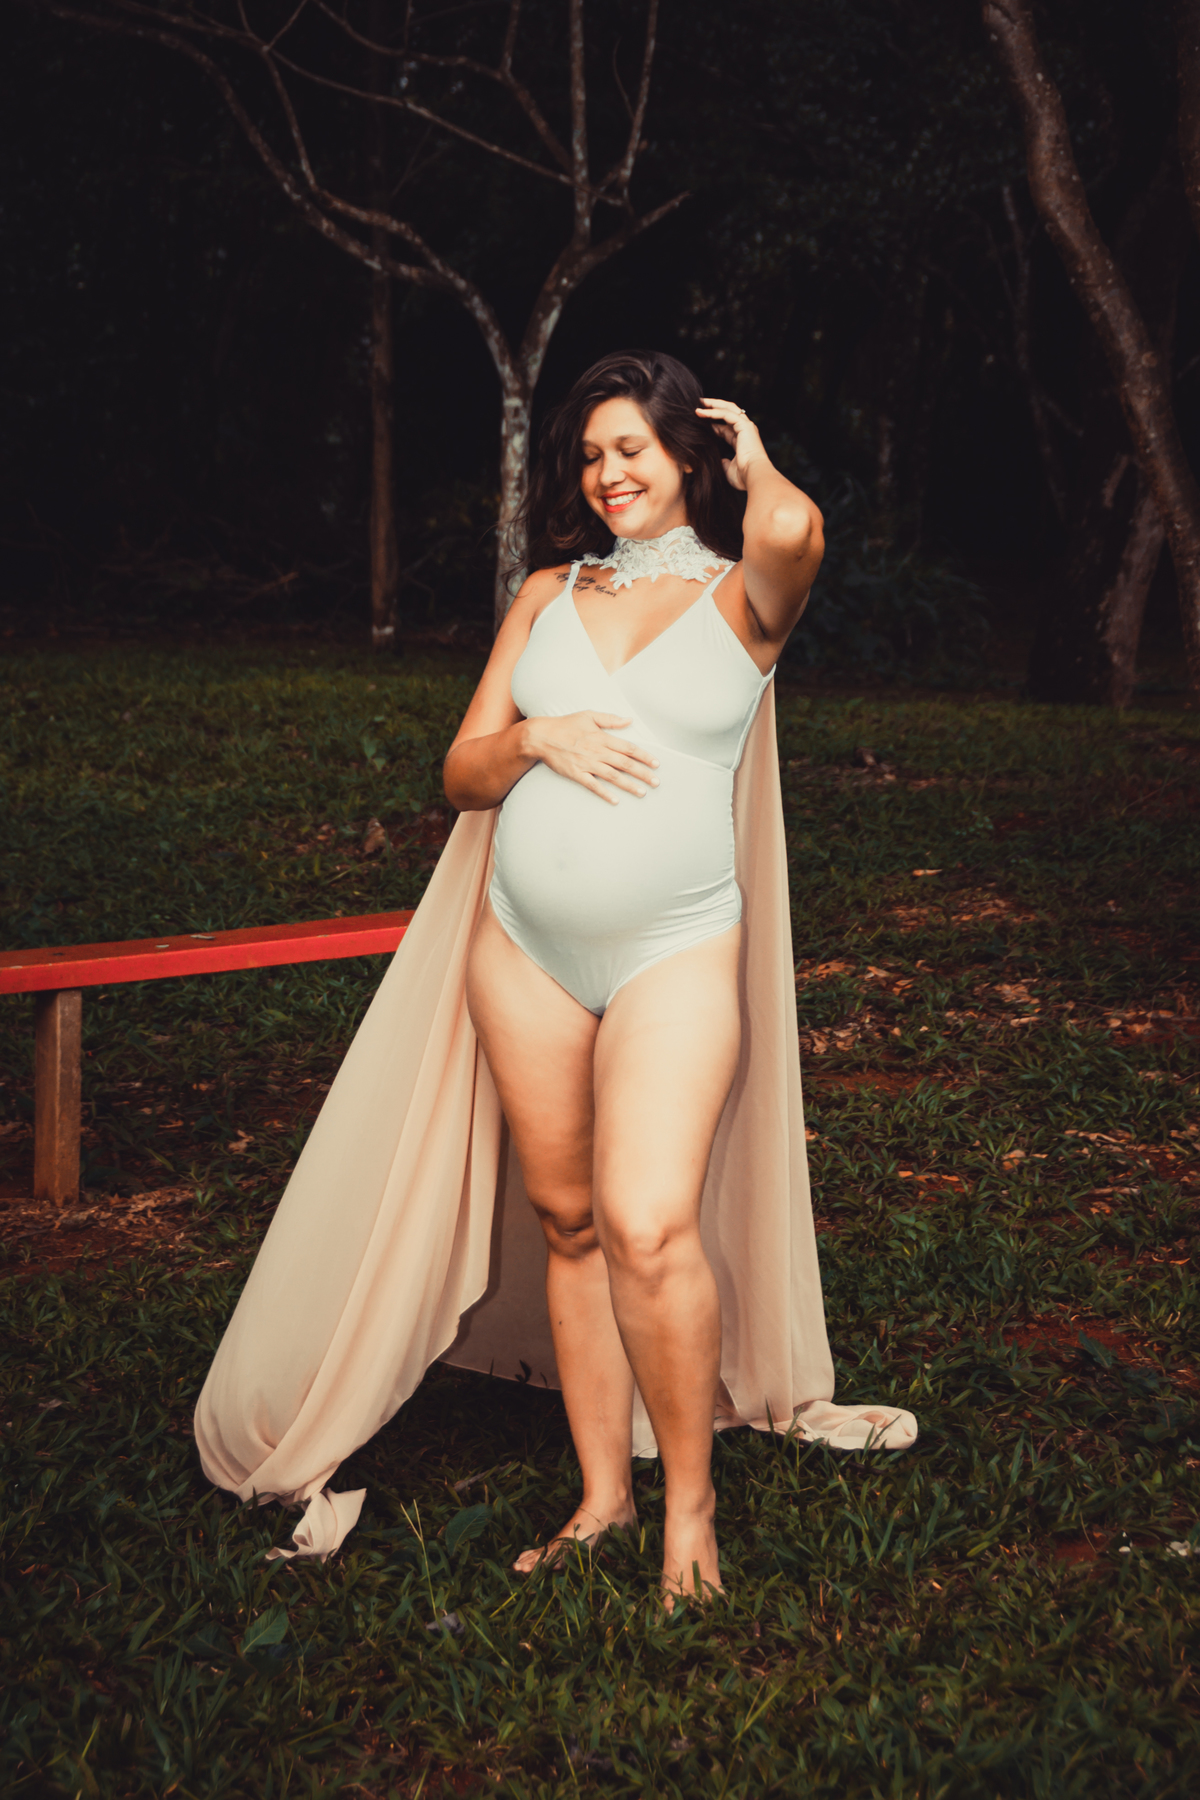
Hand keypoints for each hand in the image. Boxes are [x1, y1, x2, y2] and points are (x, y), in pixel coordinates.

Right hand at [527, 711, 658, 804]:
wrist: (541, 737)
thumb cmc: (565, 725)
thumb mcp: (588, 715)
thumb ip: (610, 719)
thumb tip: (629, 720)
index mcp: (602, 737)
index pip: (628, 748)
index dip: (644, 756)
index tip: (656, 763)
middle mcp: (597, 751)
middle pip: (625, 763)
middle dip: (642, 773)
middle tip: (656, 782)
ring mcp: (587, 763)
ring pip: (613, 776)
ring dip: (629, 785)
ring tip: (642, 792)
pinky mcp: (576, 774)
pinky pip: (593, 785)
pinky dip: (605, 793)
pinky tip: (616, 800)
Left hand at [696, 396, 767, 491]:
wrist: (754, 476)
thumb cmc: (743, 476)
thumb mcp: (729, 469)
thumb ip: (724, 463)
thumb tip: (720, 462)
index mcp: (742, 440)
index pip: (726, 427)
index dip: (712, 423)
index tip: (699, 422)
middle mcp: (745, 430)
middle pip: (729, 412)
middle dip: (714, 406)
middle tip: (700, 403)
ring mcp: (746, 426)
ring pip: (728, 408)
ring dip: (713, 405)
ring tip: (699, 403)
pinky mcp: (744, 425)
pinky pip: (726, 414)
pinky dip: (713, 412)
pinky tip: (701, 412)